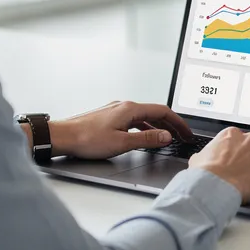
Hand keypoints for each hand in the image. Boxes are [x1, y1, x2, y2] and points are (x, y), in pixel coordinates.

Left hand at [48, 101, 192, 159]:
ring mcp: (116, 111)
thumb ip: (147, 140)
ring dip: (158, 126)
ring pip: (144, 116)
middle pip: (154, 112)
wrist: (62, 136)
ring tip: (167, 137)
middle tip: (182, 135)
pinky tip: (144, 136)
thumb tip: (166, 136)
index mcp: (130, 109)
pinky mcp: (109, 117)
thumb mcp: (122, 142)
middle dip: (171, 124)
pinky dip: (144, 128)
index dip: (178, 122)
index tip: (186, 132)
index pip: (162, 111)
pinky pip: (133, 120)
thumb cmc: (86, 139)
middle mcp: (124, 106)